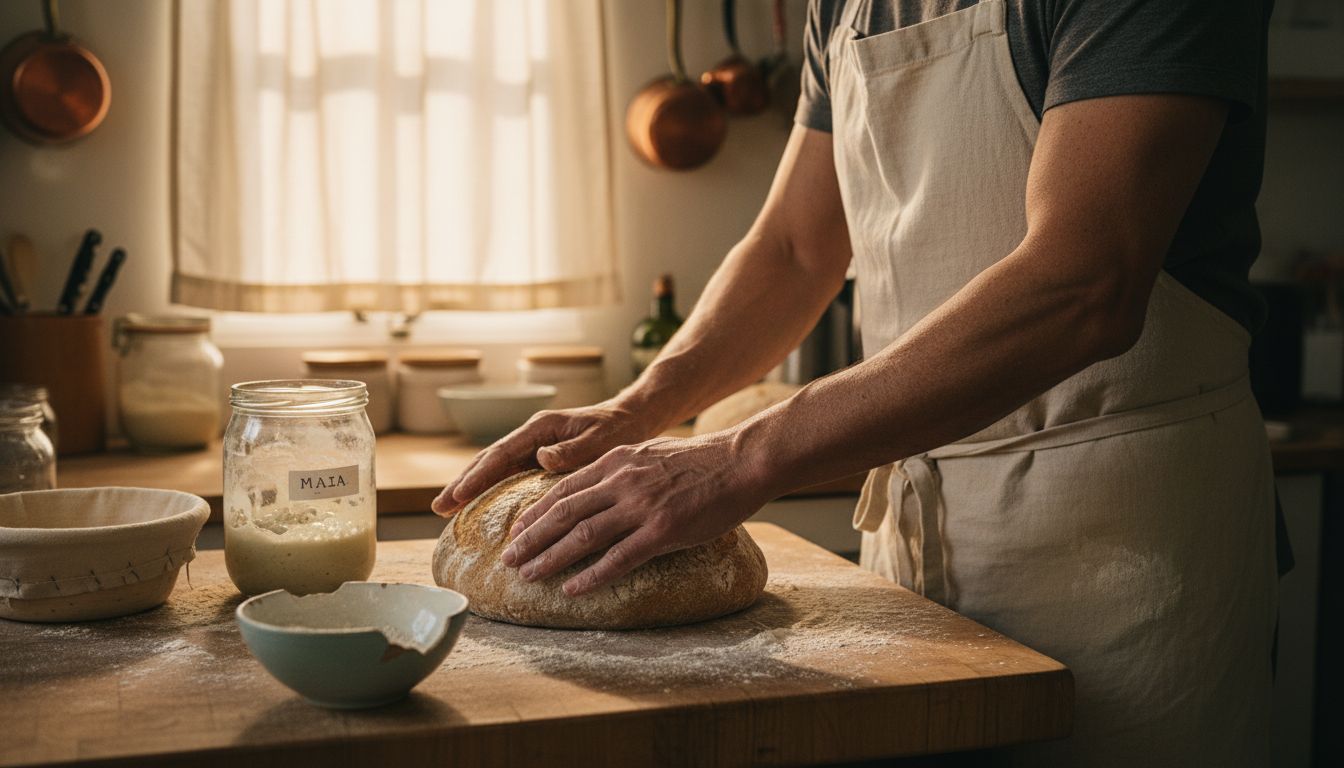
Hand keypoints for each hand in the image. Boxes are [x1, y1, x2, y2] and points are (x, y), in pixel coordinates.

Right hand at [432, 400, 657, 516]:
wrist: (631, 420)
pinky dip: (489, 490)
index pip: (501, 454)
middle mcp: (531, 436)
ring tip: (445, 510)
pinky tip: (476, 508)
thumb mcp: (600, 440)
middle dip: (462, 484)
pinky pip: (507, 476)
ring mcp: (532, 447)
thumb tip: (542, 457)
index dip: (478, 476)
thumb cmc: (618, 430)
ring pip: (493, 469)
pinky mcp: (538, 459)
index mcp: (541, 428)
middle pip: (488, 460)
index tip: (458, 496)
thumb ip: (573, 450)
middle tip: (438, 508)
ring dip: (470, 487)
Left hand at [498, 433, 771, 595]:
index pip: (564, 488)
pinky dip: (591, 576)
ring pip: (582, 536)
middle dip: (531, 537)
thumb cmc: (702, 461)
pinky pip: (618, 559)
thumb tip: (602, 488)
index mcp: (617, 462)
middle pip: (563, 512)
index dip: (537, 511)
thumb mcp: (651, 453)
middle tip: (508, 558)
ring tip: (528, 576)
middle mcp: (622, 481)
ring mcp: (641, 506)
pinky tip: (572, 589)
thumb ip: (624, 469)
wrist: (742, 460)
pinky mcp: (662, 530)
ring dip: (550, 558)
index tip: (518, 529)